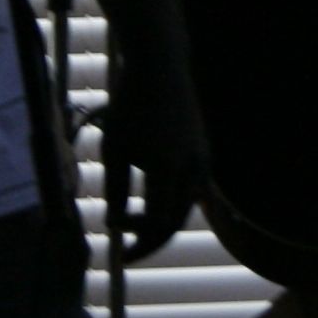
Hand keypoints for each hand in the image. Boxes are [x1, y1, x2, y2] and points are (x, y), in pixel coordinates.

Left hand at [96, 1, 212, 263]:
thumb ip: (114, 189)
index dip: (136, 239)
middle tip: (126, 250)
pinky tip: (156, 207)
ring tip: (136, 226)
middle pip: (175, 222)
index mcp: (166, 167)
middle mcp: (192, 167)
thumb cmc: (130, 106)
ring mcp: (203, 160)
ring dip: (163, 223)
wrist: (160, 67)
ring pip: (187, 208)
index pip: (156, 222)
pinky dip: (175, 204)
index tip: (115, 241)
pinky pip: (193, 190)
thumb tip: (112, 226)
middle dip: (149, 239)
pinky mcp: (205, 152)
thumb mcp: (114, 149)